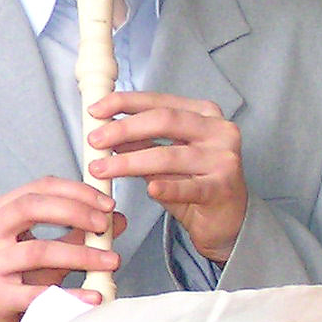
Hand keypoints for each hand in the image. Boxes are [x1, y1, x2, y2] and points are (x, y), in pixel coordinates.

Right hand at [0, 178, 125, 321]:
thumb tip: (116, 220)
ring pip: (39, 250)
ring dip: (81, 255)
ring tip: (111, 261)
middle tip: (105, 226)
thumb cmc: (14, 280)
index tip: (107, 202)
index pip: (38, 188)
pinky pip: (38, 293)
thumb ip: (76, 233)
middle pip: (31, 207)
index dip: (76, 191)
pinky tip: (94, 296)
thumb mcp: (44, 251)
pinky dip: (71, 293)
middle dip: (75, 212)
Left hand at [86, 90, 247, 261]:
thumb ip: (141, 142)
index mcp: (204, 114)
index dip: (125, 102)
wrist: (227, 219)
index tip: (96, 110)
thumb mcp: (165, 157)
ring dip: (129, 162)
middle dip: (123, 129)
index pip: (159, 101)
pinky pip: (190, 186)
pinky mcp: (224, 187)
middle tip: (95, 140)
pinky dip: (168, 187)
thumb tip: (105, 131)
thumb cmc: (196, 183)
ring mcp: (223, 158)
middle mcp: (218, 130)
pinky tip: (151, 189)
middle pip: (164, 121)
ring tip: (102, 169)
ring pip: (169, 155)